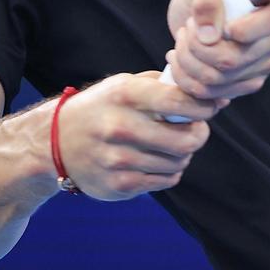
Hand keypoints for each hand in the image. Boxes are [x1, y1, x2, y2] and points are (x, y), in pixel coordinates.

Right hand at [56, 72, 222, 200]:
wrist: (56, 141)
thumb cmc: (103, 106)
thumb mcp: (125, 84)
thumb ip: (164, 86)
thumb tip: (212, 94)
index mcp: (125, 94)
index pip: (179, 100)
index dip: (203, 105)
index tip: (210, 106)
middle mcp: (121, 126)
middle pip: (187, 138)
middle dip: (200, 133)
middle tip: (197, 128)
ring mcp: (118, 159)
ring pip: (179, 162)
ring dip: (183, 153)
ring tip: (172, 143)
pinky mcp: (118, 185)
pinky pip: (165, 180)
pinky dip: (170, 171)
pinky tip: (158, 159)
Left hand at [166, 0, 269, 100]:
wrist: (204, 13)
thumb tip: (209, 36)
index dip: (246, 28)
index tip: (223, 26)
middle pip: (235, 59)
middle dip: (197, 46)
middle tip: (186, 28)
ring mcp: (260, 67)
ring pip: (218, 79)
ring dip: (187, 61)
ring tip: (181, 40)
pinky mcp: (242, 85)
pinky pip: (211, 93)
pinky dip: (186, 78)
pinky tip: (180, 57)